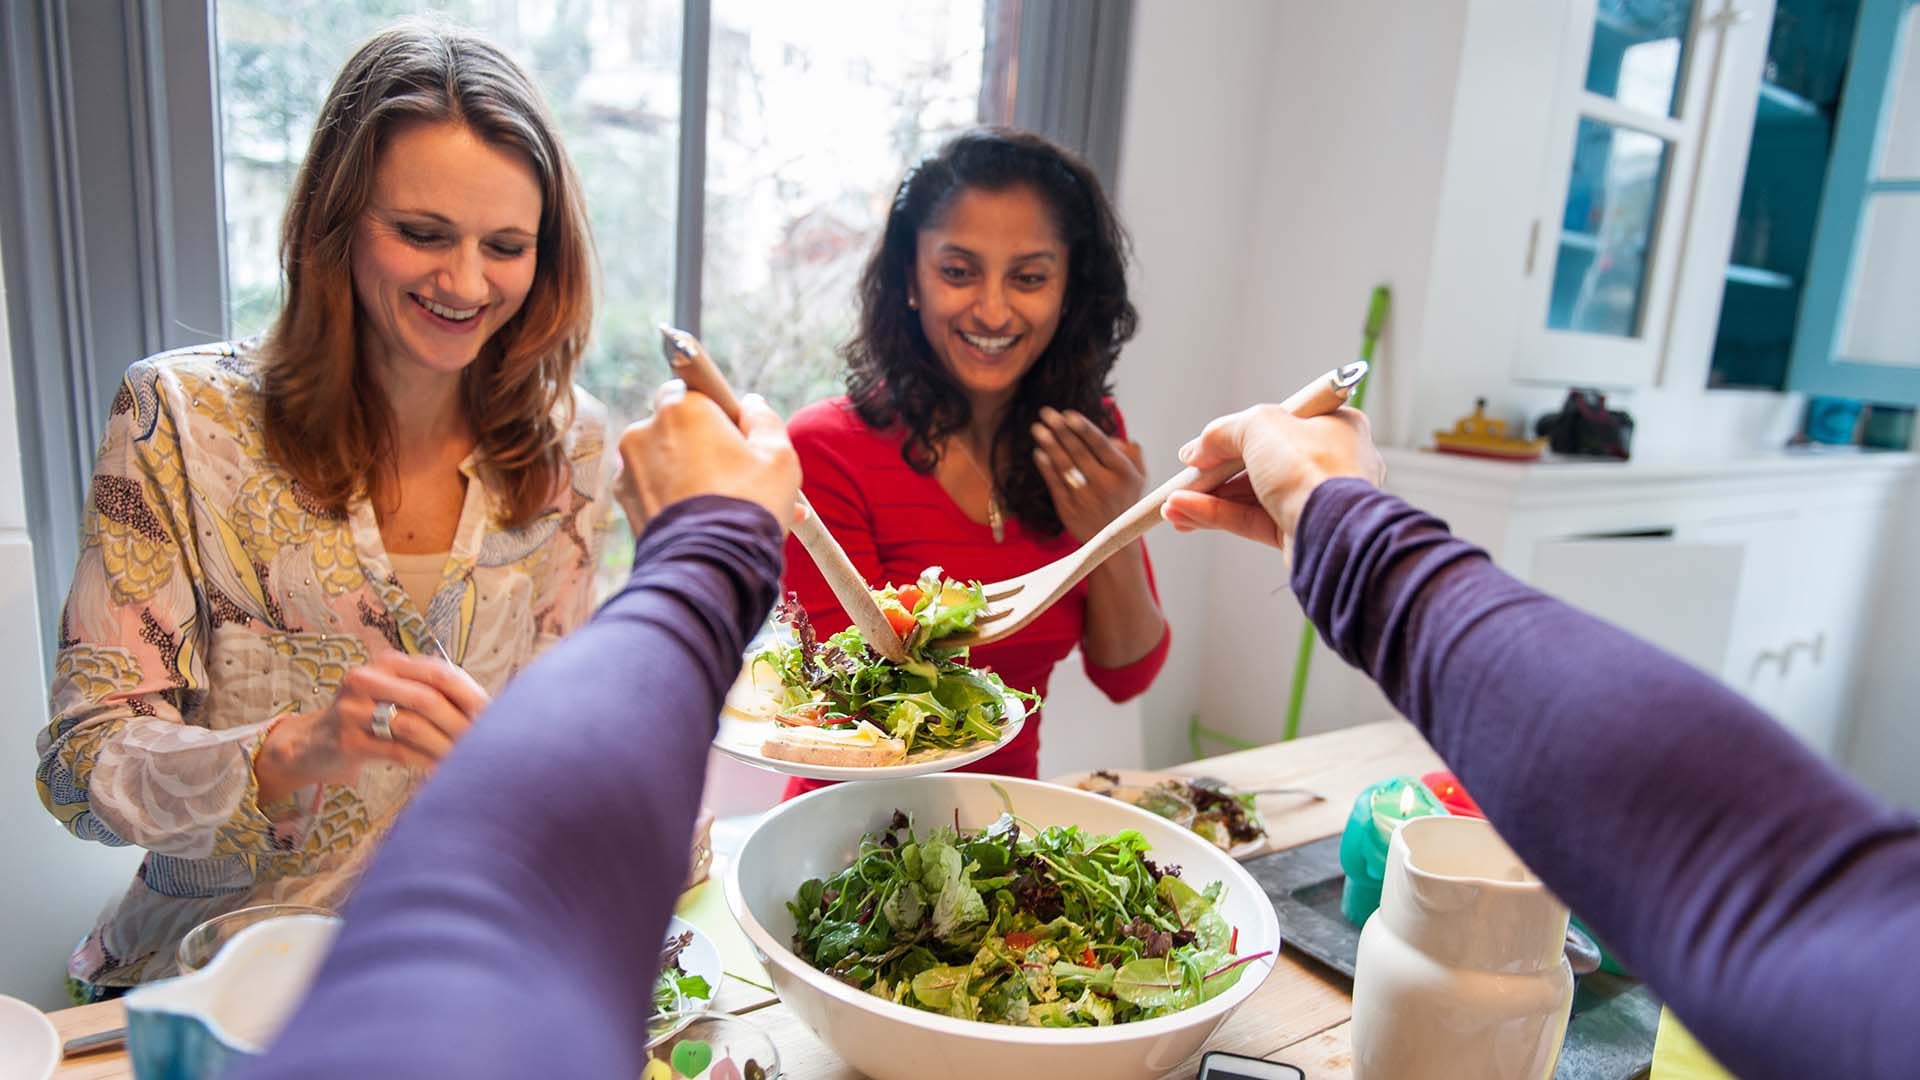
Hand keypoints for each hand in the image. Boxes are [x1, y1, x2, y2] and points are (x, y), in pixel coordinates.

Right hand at [255, 652, 490, 802]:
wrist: (312, 744)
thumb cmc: (369, 720)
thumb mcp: (396, 695)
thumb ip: (433, 694)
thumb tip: (489, 712)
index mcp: (389, 662)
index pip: (440, 673)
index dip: (471, 695)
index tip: (497, 716)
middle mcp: (368, 678)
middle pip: (429, 699)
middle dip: (462, 724)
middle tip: (485, 743)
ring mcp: (353, 709)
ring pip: (414, 727)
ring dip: (446, 747)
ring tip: (467, 760)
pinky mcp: (347, 740)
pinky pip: (398, 752)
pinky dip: (426, 763)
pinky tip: (442, 772)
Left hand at [615, 381, 801, 533]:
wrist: (709, 565)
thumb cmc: (749, 505)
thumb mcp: (778, 457)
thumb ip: (765, 420)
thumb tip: (752, 404)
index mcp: (682, 408)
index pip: (690, 386)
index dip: (714, 410)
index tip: (732, 432)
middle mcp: (645, 430)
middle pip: (674, 425)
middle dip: (699, 443)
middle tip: (734, 472)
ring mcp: (628, 467)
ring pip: (662, 459)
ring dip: (687, 473)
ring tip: (725, 505)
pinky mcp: (623, 501)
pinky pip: (651, 488)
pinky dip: (673, 498)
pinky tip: (706, 520)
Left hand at [1031, 407, 1146, 542]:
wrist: (1116, 544)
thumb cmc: (1126, 502)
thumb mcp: (1139, 478)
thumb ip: (1132, 453)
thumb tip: (1113, 437)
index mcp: (1124, 474)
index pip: (1101, 445)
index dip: (1084, 428)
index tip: (1069, 414)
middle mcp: (1105, 485)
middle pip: (1079, 451)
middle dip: (1061, 430)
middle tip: (1047, 412)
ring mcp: (1086, 498)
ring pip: (1064, 466)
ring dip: (1049, 444)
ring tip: (1037, 428)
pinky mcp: (1069, 510)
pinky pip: (1055, 484)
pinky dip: (1046, 467)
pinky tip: (1038, 453)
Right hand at [1160, 405, 1383, 550]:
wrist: (1335, 532)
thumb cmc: (1314, 469)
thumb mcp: (1260, 427)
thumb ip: (1223, 433)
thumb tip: (1195, 450)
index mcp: (1332, 425)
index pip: (1276, 424)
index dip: (1236, 434)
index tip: (1205, 445)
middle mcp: (1326, 461)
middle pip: (1257, 462)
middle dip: (1213, 472)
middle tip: (1183, 477)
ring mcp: (1311, 499)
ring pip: (1249, 495)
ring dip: (1207, 498)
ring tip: (1171, 503)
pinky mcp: (1297, 531)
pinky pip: (1249, 520)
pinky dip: (1216, 516)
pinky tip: (1183, 514)